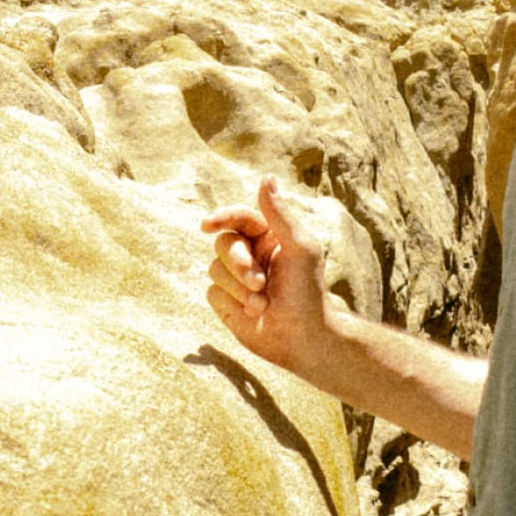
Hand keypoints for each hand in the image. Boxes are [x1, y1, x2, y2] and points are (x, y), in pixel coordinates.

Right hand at [202, 179, 334, 378]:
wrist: (304, 338)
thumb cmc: (308, 292)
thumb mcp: (300, 247)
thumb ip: (279, 213)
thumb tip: (266, 177)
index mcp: (269, 237)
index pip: (238, 218)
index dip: (222, 217)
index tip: (208, 225)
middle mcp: (250, 255)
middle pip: (223, 243)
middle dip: (238, 263)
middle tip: (260, 283)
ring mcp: (236, 279)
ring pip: (215, 269)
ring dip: (239, 287)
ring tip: (263, 304)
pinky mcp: (226, 303)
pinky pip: (212, 292)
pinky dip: (231, 303)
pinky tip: (252, 315)